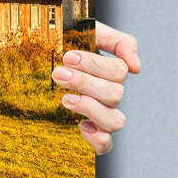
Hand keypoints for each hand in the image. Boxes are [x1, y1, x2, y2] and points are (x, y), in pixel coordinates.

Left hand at [52, 21, 140, 154]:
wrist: (41, 57)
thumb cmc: (68, 44)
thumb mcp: (92, 32)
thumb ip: (120, 42)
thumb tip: (136, 68)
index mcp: (112, 72)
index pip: (119, 71)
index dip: (94, 64)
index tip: (68, 56)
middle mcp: (111, 95)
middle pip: (115, 94)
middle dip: (84, 82)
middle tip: (59, 73)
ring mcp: (102, 114)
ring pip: (115, 121)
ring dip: (90, 108)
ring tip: (66, 99)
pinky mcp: (91, 132)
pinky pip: (105, 145)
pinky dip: (96, 138)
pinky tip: (80, 125)